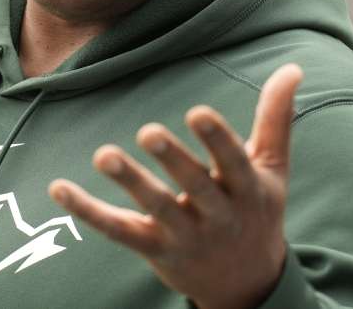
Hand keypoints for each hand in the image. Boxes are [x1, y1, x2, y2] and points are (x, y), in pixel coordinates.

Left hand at [48, 63, 303, 308]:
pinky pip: (119, 230)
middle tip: (148, 132)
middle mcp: (218, 215)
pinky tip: (59, 188)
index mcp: (247, 189)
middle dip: (173, 162)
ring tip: (104, 154)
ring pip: (155, 210)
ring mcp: (186, 236)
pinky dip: (88, 212)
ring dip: (130, 183)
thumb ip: (276, 118)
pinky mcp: (155, 250)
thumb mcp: (272, 168)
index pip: (233, 162)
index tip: (198, 112)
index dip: (217, 139)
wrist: (247, 285)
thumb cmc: (257, 211)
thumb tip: (293, 66)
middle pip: (195, 188)